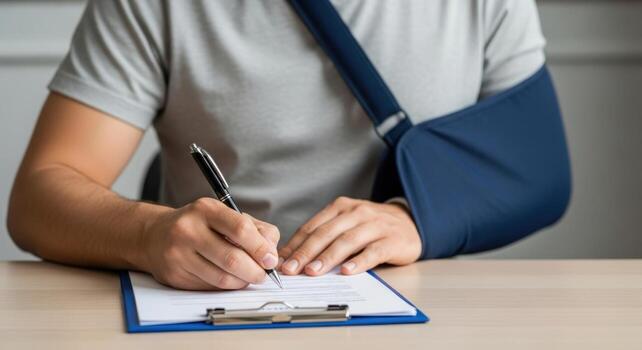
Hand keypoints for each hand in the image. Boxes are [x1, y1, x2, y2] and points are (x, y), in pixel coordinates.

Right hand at [139, 198, 279, 289]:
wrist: (156, 235)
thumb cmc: (199, 224)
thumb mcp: (226, 215)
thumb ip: (255, 229)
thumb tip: (271, 253)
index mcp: (206, 209)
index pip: (240, 229)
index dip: (260, 248)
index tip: (270, 260)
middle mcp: (188, 229)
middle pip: (232, 259)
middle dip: (255, 271)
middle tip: (263, 274)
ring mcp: (178, 253)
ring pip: (222, 278)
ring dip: (242, 282)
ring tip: (247, 277)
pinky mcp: (174, 275)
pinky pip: (209, 287)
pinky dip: (226, 287)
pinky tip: (228, 279)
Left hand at [278, 196, 420, 275]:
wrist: (410, 221)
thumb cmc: (371, 227)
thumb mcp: (347, 223)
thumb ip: (324, 236)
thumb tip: (294, 257)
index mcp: (340, 207)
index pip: (313, 226)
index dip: (295, 244)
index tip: (281, 260)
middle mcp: (356, 213)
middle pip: (326, 233)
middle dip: (305, 252)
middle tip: (291, 269)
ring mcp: (375, 225)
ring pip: (347, 241)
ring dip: (328, 258)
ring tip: (312, 272)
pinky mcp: (392, 240)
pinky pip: (373, 251)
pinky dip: (359, 262)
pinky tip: (347, 272)